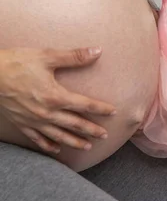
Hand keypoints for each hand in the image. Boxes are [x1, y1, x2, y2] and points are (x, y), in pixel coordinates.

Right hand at [0, 47, 115, 154]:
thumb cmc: (18, 63)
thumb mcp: (47, 56)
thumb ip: (74, 57)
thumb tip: (97, 51)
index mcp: (56, 96)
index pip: (85, 105)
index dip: (101, 109)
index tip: (113, 112)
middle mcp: (47, 113)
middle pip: (75, 124)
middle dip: (91, 130)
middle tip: (104, 136)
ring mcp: (34, 121)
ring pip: (59, 136)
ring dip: (74, 142)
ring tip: (87, 146)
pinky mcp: (22, 124)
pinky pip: (38, 139)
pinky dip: (48, 145)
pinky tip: (56, 149)